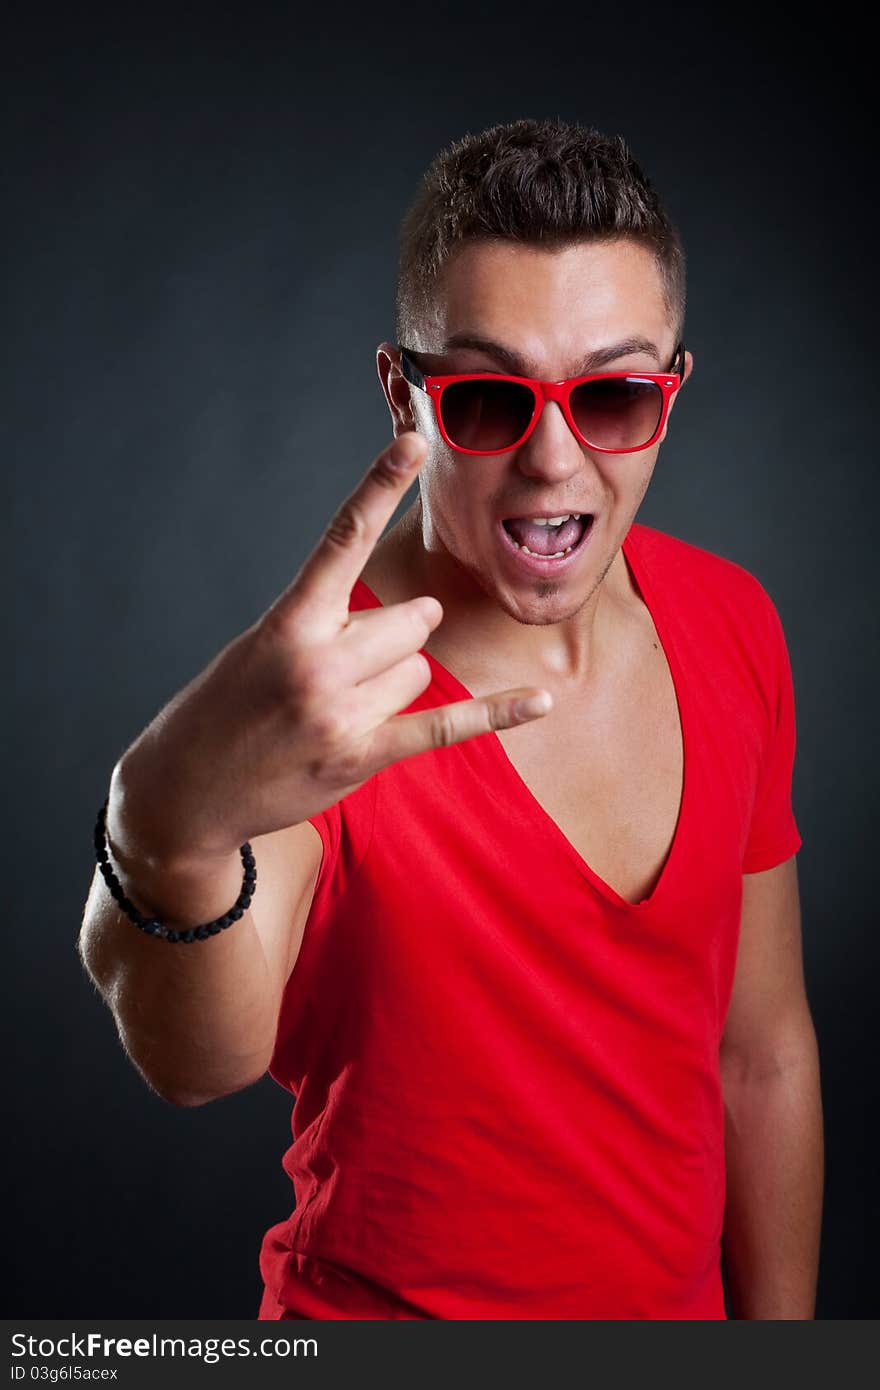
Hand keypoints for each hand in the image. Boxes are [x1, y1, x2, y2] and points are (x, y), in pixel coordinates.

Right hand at [113, 433, 552, 861]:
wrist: (186, 787)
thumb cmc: (229, 705)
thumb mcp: (263, 646)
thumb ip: (331, 621)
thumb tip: (420, 618)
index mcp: (287, 622)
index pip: (342, 539)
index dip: (378, 484)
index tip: (413, 441)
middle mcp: (314, 661)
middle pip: (413, 620)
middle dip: (393, 639)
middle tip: (342, 670)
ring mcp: (338, 712)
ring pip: (418, 670)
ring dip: (393, 686)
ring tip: (337, 711)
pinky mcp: (360, 755)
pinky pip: (444, 725)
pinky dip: (495, 714)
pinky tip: (539, 701)